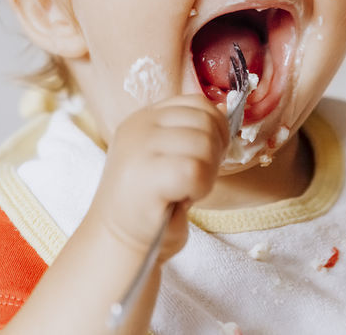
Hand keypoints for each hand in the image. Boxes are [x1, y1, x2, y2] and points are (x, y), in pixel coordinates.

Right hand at [87, 94, 228, 263]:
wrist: (119, 244)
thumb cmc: (152, 205)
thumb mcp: (169, 156)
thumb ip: (190, 132)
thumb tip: (226, 111)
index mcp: (145, 117)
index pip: (198, 102)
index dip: (215, 128)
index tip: (206, 157)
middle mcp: (140, 125)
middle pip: (206, 120)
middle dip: (214, 153)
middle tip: (194, 180)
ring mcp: (139, 147)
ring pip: (204, 144)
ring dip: (206, 174)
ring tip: (184, 190)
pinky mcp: (145, 174)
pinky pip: (195, 170)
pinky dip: (199, 189)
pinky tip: (180, 199)